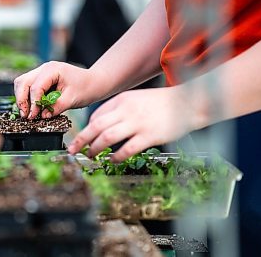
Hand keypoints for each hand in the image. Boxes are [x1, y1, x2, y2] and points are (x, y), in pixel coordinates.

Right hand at [14, 61, 92, 118]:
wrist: (94, 82)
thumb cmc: (86, 87)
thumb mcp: (72, 99)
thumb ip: (56, 107)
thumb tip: (43, 116)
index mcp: (52, 70)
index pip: (36, 87)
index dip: (33, 103)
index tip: (34, 116)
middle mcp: (44, 68)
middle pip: (22, 82)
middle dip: (21, 100)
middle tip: (26, 116)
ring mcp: (41, 72)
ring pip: (22, 83)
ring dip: (22, 98)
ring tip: (28, 113)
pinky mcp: (42, 79)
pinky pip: (28, 86)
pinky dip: (27, 97)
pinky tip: (32, 108)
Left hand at [67, 87, 195, 161]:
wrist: (187, 103)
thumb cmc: (160, 104)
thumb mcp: (136, 99)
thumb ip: (119, 109)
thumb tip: (99, 124)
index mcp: (122, 100)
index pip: (96, 115)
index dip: (86, 128)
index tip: (82, 138)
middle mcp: (126, 110)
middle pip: (96, 126)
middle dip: (81, 139)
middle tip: (73, 150)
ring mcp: (137, 123)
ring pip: (107, 137)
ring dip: (95, 149)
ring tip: (91, 156)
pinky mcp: (149, 136)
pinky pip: (126, 149)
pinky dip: (116, 156)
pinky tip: (112, 160)